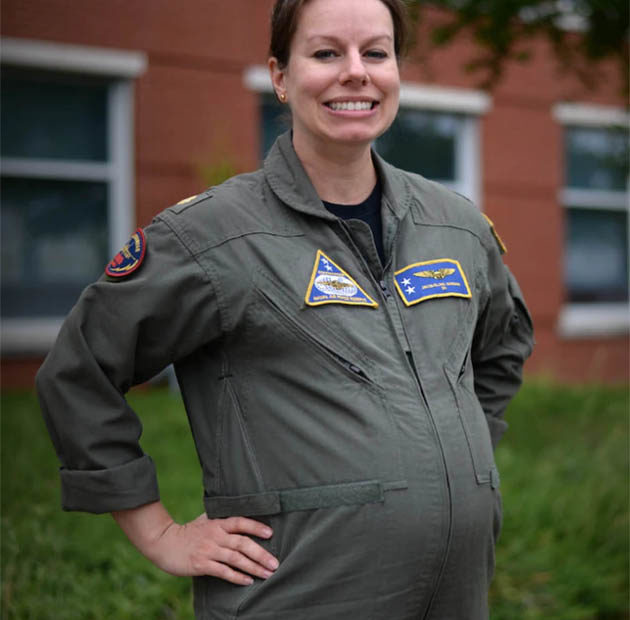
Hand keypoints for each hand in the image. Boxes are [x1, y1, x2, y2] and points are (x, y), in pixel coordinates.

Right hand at [113, 502, 278, 585]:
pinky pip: (223, 572)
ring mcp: (209, 550)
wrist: (164, 543)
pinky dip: (237, 577)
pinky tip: (248, 581)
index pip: (240, 522)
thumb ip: (222, 520)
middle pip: (242, 543)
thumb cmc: (188, 531)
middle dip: (261, 554)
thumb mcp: (206, 520)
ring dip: (253, 567)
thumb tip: (242, 519)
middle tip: (275, 563)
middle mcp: (215, 535)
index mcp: (217, 523)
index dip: (256, 527)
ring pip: (236, 559)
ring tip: (267, 574)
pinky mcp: (201, 564)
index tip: (271, 533)